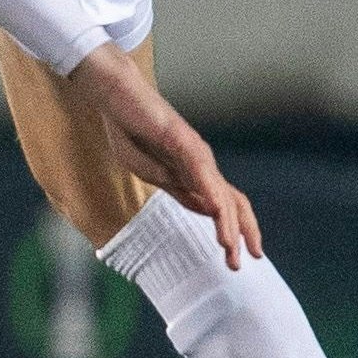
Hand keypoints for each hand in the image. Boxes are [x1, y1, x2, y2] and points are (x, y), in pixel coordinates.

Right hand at [66, 44, 261, 266]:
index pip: (223, 206)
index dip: (234, 231)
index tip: (237, 257)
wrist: (114, 95)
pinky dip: (212, 197)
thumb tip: (205, 210)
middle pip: (234, 202)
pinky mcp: (182, 141)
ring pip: (220, 194)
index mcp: (193, 173)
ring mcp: (195, 152)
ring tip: (230, 249)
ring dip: (228, 225)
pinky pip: (202, 175)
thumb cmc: (128, 130)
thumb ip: (178, 190)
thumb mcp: (152, 173)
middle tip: (242, 263)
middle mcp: (202, 163)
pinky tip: (217, 215)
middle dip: (242, 234)